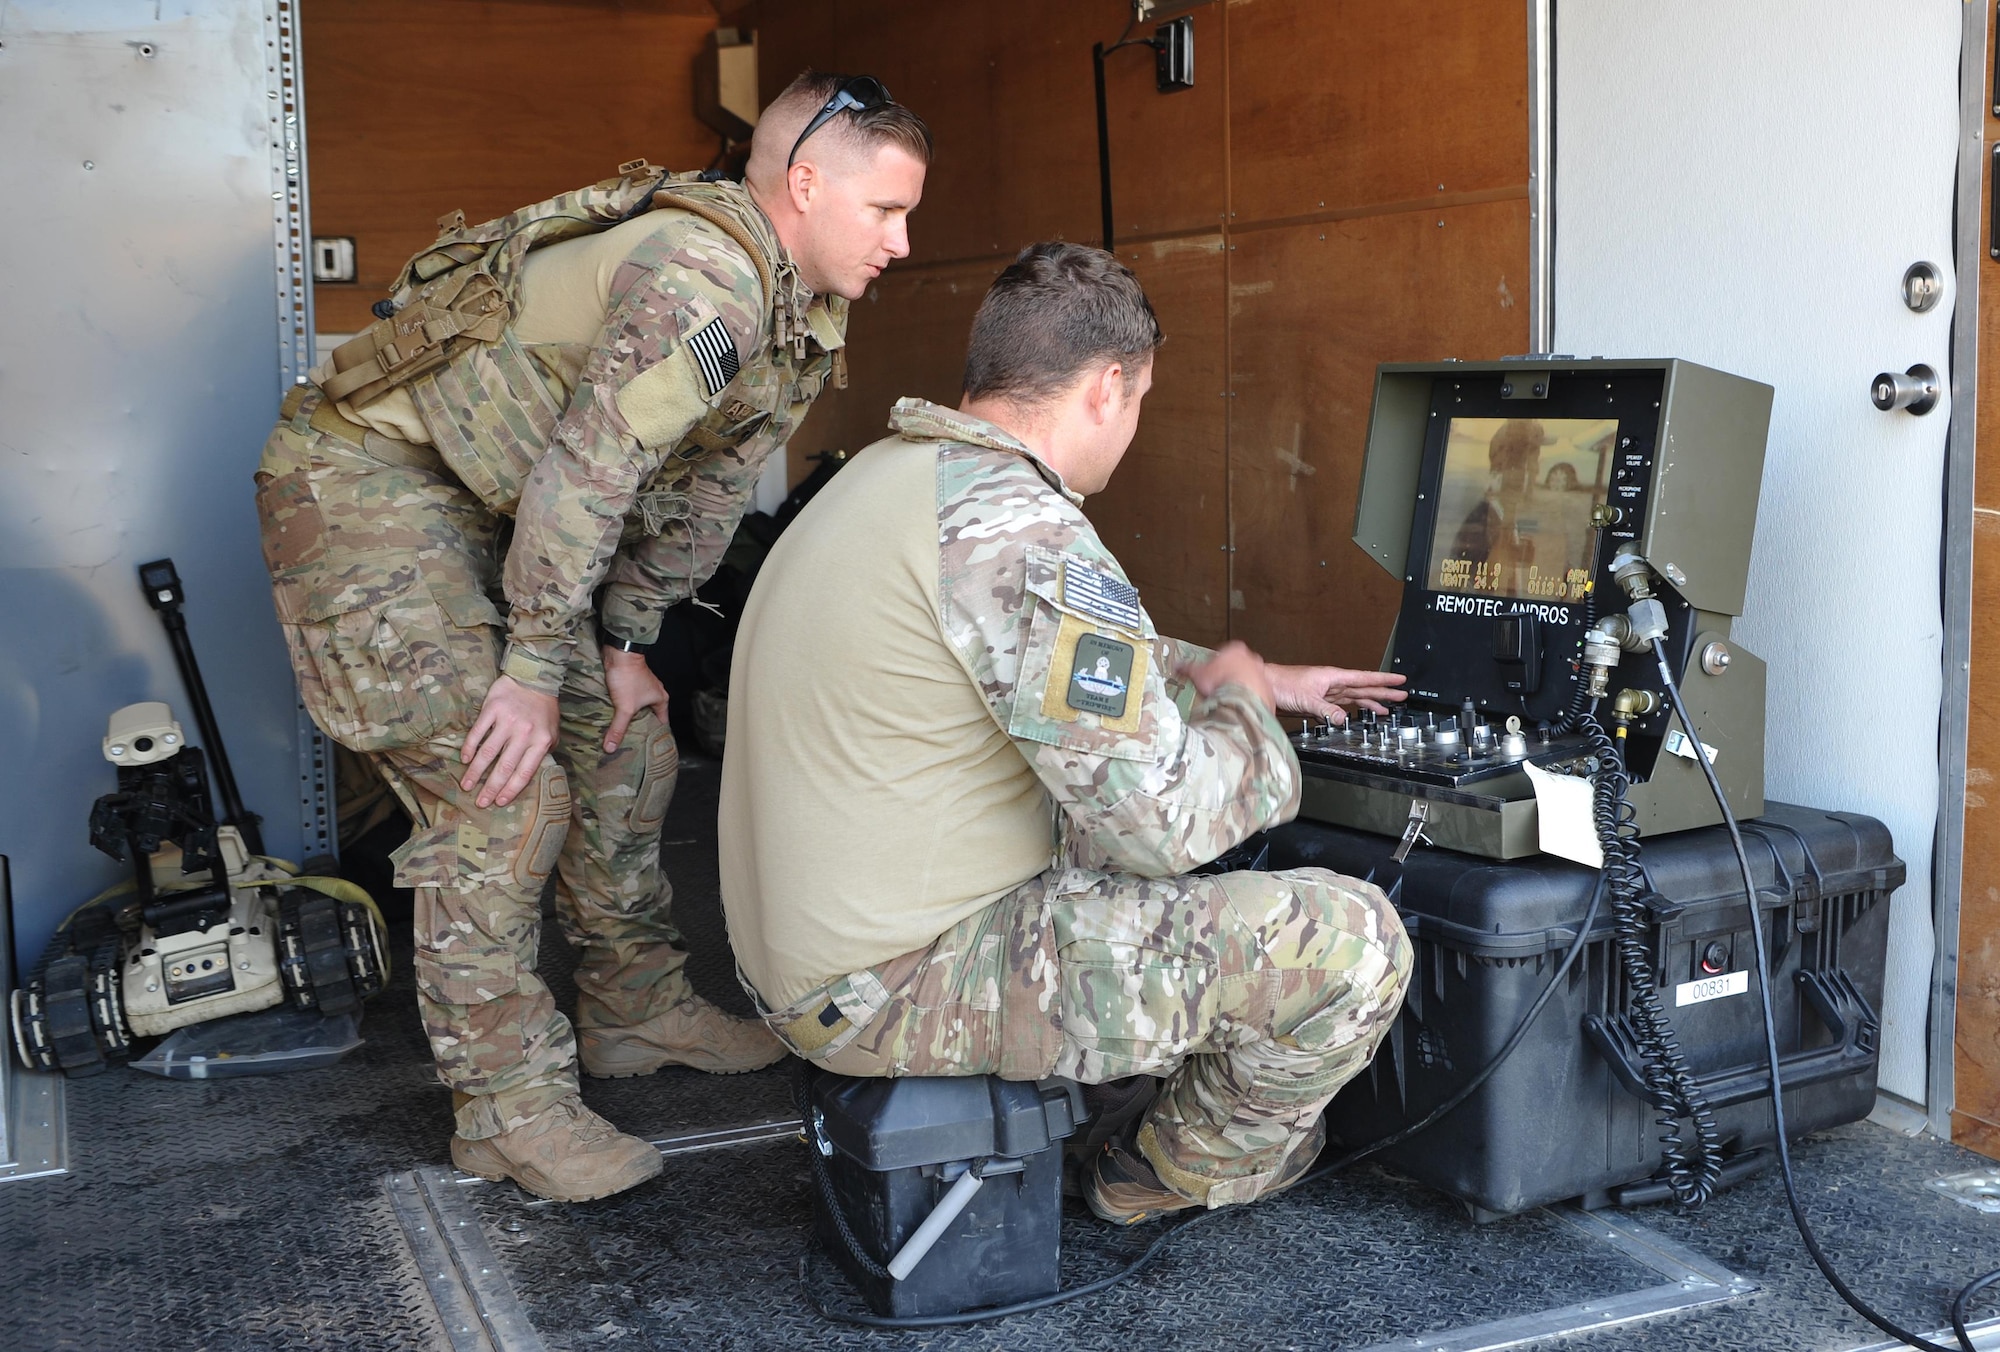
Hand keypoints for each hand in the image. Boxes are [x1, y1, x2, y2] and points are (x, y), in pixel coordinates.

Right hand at [459, 675, 558, 807]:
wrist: (534, 679)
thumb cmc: (543, 710)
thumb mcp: (552, 733)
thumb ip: (542, 753)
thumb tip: (529, 774)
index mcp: (541, 741)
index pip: (524, 772)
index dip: (511, 789)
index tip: (500, 802)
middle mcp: (524, 733)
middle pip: (504, 767)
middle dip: (491, 787)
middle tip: (480, 802)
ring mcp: (507, 721)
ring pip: (488, 752)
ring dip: (476, 772)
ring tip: (467, 785)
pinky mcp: (493, 709)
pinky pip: (478, 732)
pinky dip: (470, 748)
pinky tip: (465, 760)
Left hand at [602, 647, 668, 752]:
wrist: (619, 653)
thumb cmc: (628, 677)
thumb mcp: (624, 707)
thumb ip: (618, 728)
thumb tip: (611, 748)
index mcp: (661, 700)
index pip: (663, 723)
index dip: (657, 736)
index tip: (649, 748)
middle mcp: (655, 693)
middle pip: (651, 716)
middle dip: (642, 728)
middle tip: (633, 742)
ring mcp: (644, 687)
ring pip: (639, 708)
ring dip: (632, 717)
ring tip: (623, 730)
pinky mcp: (632, 683)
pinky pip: (630, 700)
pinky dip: (624, 708)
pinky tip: (615, 715)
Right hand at [1186, 641, 1275, 709]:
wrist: (1244, 698)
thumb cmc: (1224, 681)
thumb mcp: (1198, 673)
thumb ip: (1188, 668)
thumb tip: (1178, 666)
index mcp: (1235, 649)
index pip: (1224, 653)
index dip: (1215, 664)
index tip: (1210, 673)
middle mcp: (1252, 659)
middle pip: (1239, 665)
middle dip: (1230, 675)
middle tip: (1218, 687)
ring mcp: (1262, 674)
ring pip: (1249, 680)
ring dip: (1240, 688)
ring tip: (1228, 699)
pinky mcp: (1268, 690)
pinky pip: (1257, 694)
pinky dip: (1249, 700)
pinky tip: (1239, 707)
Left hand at [1265, 663, 1408, 722]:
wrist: (1265, 686)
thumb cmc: (1282, 684)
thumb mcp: (1307, 699)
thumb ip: (1326, 710)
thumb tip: (1344, 720)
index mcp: (1333, 677)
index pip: (1364, 678)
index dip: (1383, 680)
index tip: (1400, 680)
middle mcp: (1332, 684)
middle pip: (1364, 688)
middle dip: (1383, 691)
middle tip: (1402, 694)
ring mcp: (1327, 692)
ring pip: (1355, 697)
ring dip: (1371, 702)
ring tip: (1386, 707)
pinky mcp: (1319, 702)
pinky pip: (1342, 705)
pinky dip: (1353, 710)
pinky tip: (1358, 714)